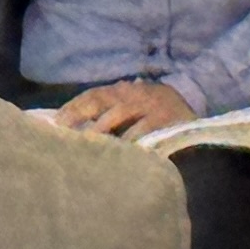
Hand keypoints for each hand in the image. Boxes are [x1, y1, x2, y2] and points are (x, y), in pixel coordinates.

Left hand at [56, 79, 195, 138]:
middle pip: (102, 105)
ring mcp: (150, 108)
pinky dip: (132, 147)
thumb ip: (107, 110)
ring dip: (104, 136)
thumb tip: (71, 123)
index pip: (92, 96)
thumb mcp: (129, 102)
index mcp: (121, 90)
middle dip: (84, 121)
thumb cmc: (151, 109)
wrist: (192, 104)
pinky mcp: (166, 123)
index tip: (57, 124)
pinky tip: (120, 159)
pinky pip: (145, 136)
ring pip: (120, 120)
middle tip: (69, 139)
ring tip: (89, 152)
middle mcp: (133, 95)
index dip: (73, 108)